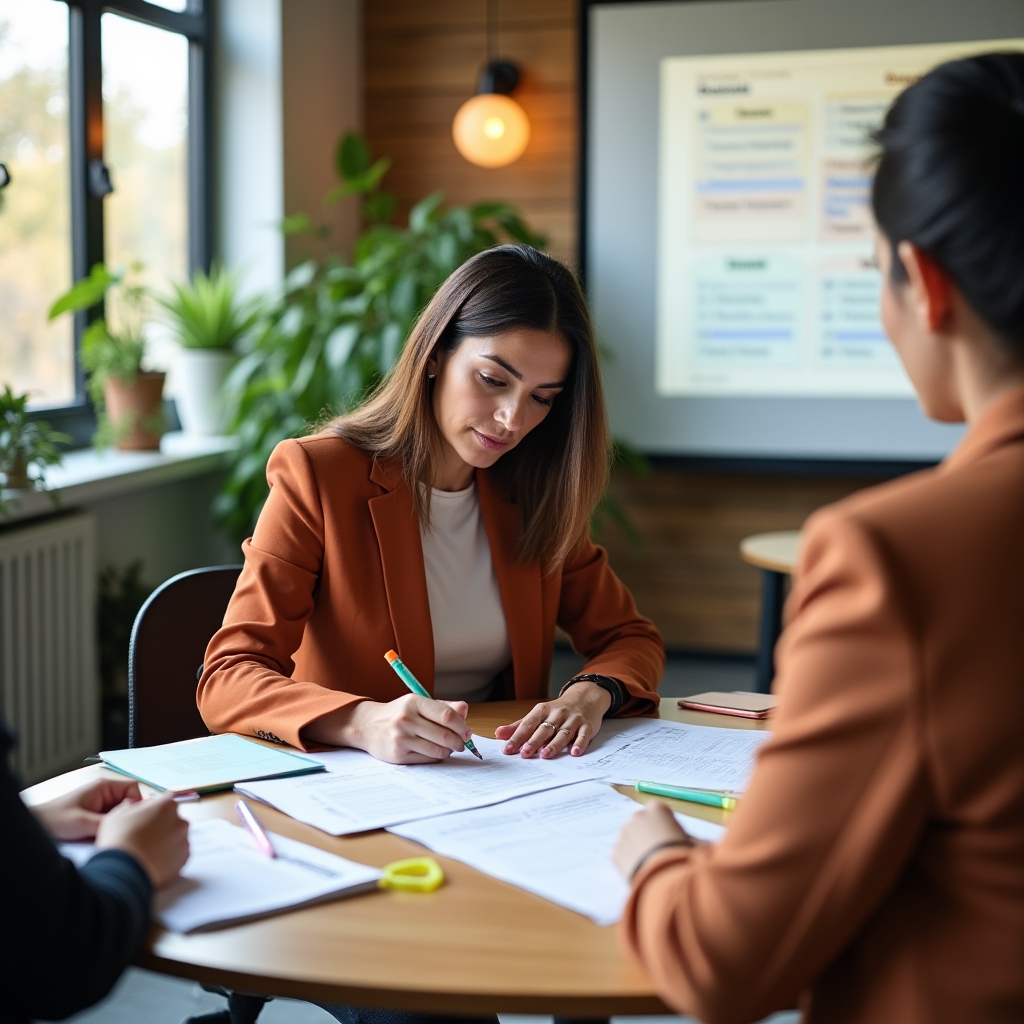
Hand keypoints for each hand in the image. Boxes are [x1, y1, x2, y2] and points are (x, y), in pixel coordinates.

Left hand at [31, 777, 144, 840]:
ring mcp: (102, 806)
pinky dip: (113, 829)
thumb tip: (131, 824)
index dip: (137, 803)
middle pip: (130, 802)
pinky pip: (113, 822)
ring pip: (122, 814)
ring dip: (119, 824)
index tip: (131, 819)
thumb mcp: (84, 822)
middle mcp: (106, 794)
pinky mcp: (98, 818)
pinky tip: (107, 838)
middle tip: (121, 830)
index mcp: (105, 787)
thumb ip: (108, 821)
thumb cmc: (55, 819)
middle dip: (128, 816)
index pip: (134, 789)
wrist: (36, 827)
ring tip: (112, 835)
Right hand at [96, 794, 189, 887]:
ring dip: (166, 842)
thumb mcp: (118, 814)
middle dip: (161, 826)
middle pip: (172, 820)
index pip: (165, 802)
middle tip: (144, 838)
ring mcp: (184, 840)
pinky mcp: (185, 858)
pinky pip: (178, 854)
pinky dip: (169, 856)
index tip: (144, 820)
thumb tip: (138, 806)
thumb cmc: (119, 838)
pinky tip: (154, 861)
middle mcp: (180, 820)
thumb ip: (132, 806)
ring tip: (148, 852)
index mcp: (166, 805)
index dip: (153, 810)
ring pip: (176, 837)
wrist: (124, 869)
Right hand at [328, 694, 473, 763]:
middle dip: (458, 742)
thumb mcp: (418, 704)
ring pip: (437, 750)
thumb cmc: (399, 714)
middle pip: (444, 735)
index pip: (446, 715)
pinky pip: (427, 759)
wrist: (368, 726)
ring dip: (448, 751)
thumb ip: (443, 707)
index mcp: (413, 702)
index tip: (467, 732)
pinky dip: (436, 757)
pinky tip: (433, 752)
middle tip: (462, 744)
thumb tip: (465, 710)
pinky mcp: (397, 755)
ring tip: (447, 747)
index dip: (462, 726)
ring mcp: (401, 738)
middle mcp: (406, 719)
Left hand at [495, 680, 610, 758]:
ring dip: (554, 744)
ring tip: (545, 754)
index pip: (527, 724)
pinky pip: (583, 735)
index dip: (517, 737)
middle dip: (534, 741)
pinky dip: (579, 743)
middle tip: (525, 753)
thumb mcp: (538, 714)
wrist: (585, 697)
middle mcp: (557, 714)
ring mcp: (573, 720)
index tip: (507, 749)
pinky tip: (574, 752)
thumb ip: (519, 726)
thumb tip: (498, 734)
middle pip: (544, 729)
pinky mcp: (587, 726)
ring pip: (563, 733)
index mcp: (542, 710)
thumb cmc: (558, 710)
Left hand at [613, 801, 693, 878]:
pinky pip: (622, 857)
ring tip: (651, 865)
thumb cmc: (685, 855)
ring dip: (637, 848)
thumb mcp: (698, 845)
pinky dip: (629, 863)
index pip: (659, 811)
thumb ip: (694, 840)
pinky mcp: (615, 853)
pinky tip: (641, 873)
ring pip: (630, 840)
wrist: (666, 877)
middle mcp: (637, 817)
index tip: (672, 839)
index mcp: (657, 809)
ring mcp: (623, 834)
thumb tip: (701, 846)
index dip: (666, 825)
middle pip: (642, 823)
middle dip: (649, 835)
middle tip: (660, 853)